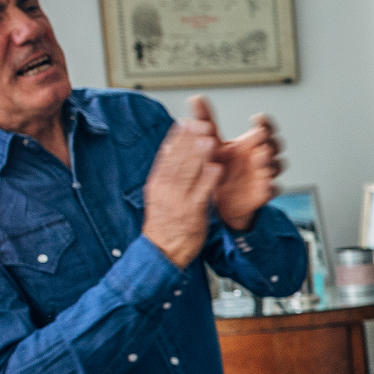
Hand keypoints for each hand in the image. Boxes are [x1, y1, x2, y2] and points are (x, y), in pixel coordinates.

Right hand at [140, 119, 222, 268]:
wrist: (162, 251)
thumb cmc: (165, 223)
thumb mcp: (160, 195)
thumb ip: (168, 175)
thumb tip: (174, 152)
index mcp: (157, 182)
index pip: (166, 155)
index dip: (177, 138)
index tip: (186, 122)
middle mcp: (165, 189)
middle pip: (177, 160)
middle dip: (190, 140)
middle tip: (201, 123)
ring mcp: (177, 200)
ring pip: (188, 173)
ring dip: (199, 155)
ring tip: (210, 138)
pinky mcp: (191, 212)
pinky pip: (201, 193)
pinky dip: (208, 179)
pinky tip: (217, 167)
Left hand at [189, 97, 284, 230]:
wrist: (215, 198)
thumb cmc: (215, 167)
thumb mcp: (208, 142)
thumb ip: (204, 120)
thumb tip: (196, 98)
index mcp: (249, 143)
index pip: (265, 129)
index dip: (265, 123)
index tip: (259, 119)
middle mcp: (259, 157)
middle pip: (275, 145)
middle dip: (270, 140)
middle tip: (260, 136)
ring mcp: (263, 175)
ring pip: (277, 165)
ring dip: (271, 161)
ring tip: (259, 159)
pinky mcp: (263, 193)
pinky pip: (273, 189)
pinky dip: (271, 186)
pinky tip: (264, 183)